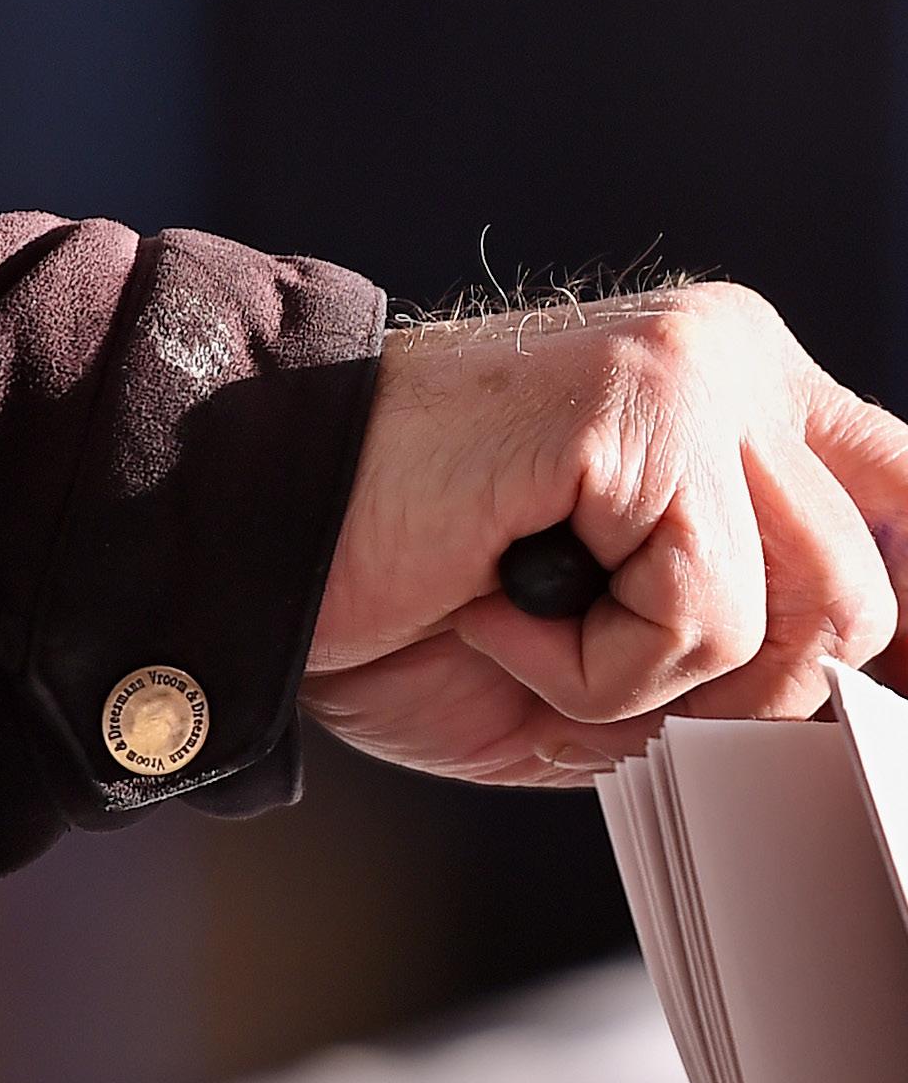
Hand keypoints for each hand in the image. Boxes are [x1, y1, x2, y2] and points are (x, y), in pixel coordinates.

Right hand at [305, 281, 907, 784]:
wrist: (242, 536)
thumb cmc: (389, 591)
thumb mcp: (598, 655)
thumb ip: (726, 662)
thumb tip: (844, 718)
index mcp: (724, 401)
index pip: (902, 499)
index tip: (885, 699)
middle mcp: (727, 364)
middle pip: (865, 592)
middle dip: (735, 695)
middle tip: (585, 679)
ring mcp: (690, 370)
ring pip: (804, 610)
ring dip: (651, 683)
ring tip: (521, 626)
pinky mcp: (638, 403)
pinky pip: (701, 608)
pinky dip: (590, 663)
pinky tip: (492, 602)